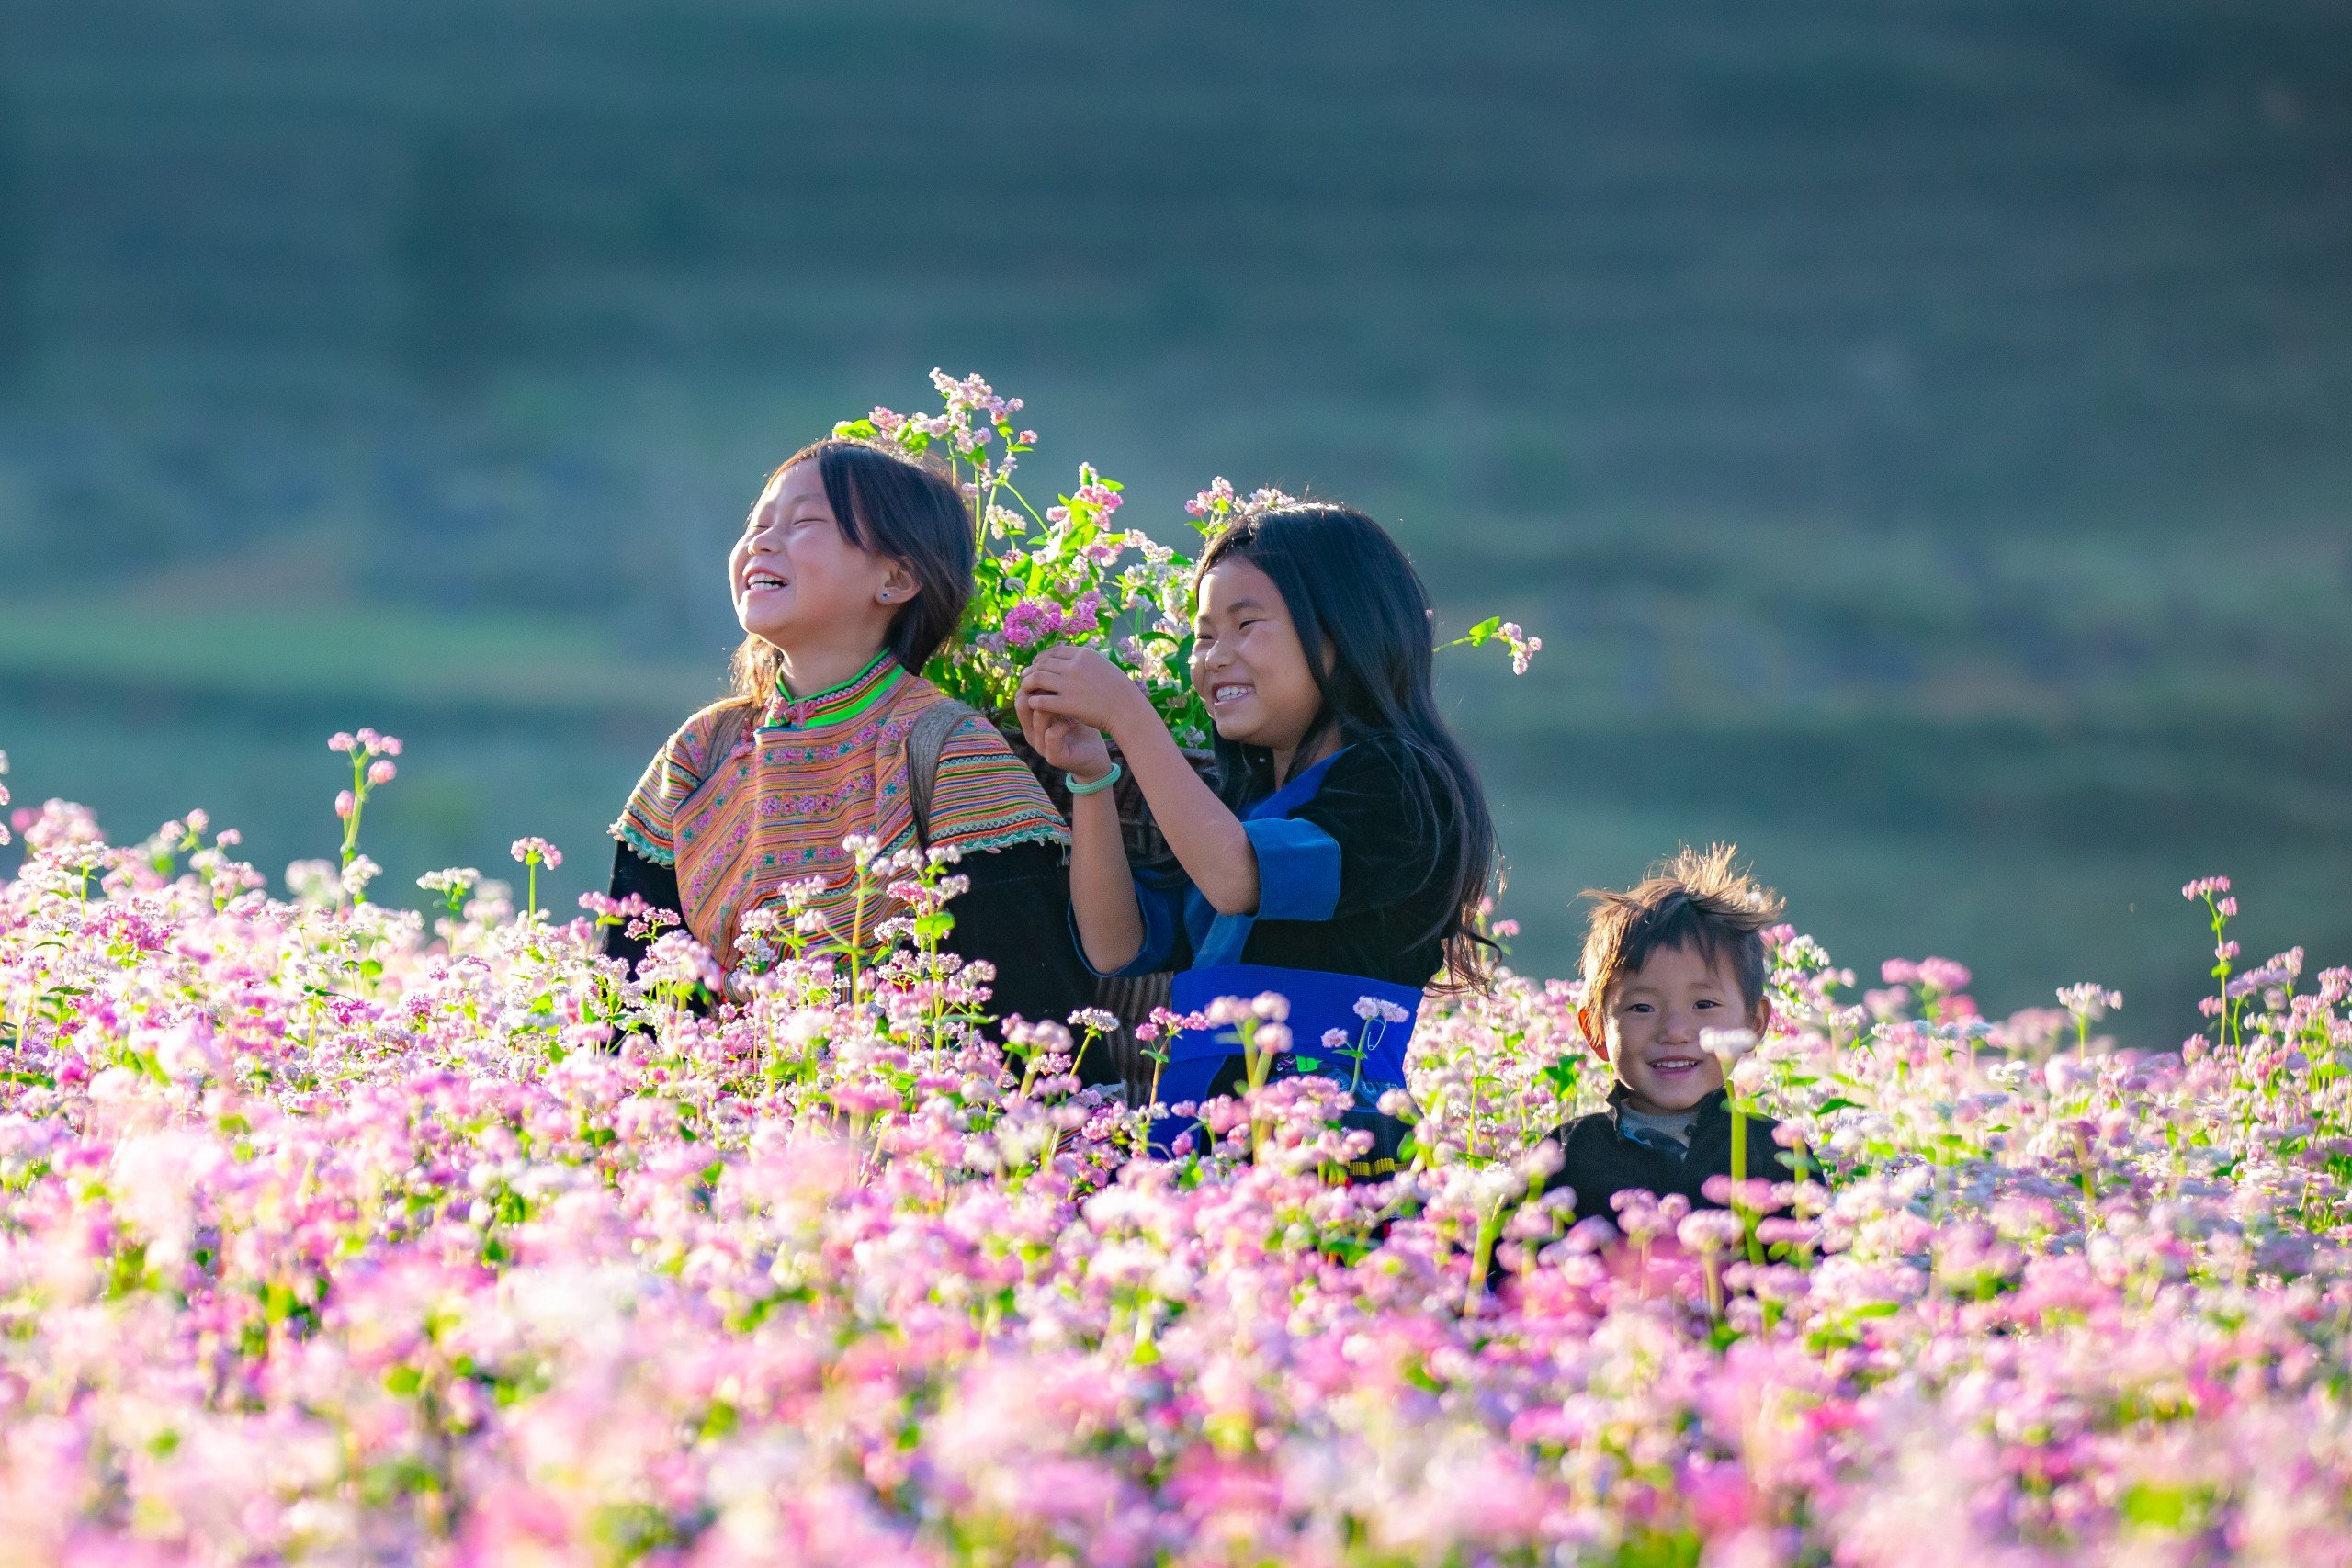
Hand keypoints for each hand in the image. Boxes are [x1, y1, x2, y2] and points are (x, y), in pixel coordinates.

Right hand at [1015, 675, 1113, 780]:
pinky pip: (1051, 735)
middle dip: (1041, 689)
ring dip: (1054, 704)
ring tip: (1069, 699)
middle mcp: (1032, 732)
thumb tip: (1052, 659)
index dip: (1035, 680)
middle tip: (1059, 681)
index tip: (1053, 671)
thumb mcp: (1067, 704)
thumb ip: (1058, 688)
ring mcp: (1041, 746)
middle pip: (1023, 703)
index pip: (1021, 693)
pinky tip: (1076, 720)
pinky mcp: (1054, 757)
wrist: (1095, 756)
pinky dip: (1064, 724)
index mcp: (1032, 719)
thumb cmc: (1082, 725)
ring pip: (1037, 716)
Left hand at [1018, 646, 1152, 737]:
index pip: (1053, 652)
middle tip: (1024, 678)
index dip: (1041, 659)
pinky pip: (1041, 700)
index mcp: (1083, 654)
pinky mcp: (1068, 704)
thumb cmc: (1118, 690)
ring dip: (1027, 684)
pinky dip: (1033, 701)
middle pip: (1043, 664)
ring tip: (1025, 690)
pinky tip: (1032, 704)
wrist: (1127, 710)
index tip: (1035, 666)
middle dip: (1031, 671)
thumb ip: (1084, 661)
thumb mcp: (1103, 666)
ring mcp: (1070, 685)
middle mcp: (1075, 666)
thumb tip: (1068, 656)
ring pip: (1037, 679)